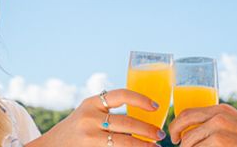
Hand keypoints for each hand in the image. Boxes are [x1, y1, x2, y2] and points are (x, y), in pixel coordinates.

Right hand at [27, 89, 165, 146]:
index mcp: (92, 103)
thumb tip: (142, 121)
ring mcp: (89, 136)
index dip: (141, 99)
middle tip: (160, 135)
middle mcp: (89, 117)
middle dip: (148, 130)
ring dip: (143, 145)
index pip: (121, 95)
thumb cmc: (75, 130)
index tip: (156, 106)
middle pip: (127, 122)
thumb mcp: (87, 114)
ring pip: (124, 141)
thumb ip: (107, 112)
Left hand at [168, 104, 236, 146]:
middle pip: (184, 122)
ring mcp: (219, 128)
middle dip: (176, 135)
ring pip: (189, 142)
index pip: (189, 112)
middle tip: (176, 143)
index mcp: (222, 109)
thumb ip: (219, 122)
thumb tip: (197, 130)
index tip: (176, 135)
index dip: (177, 124)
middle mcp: (219, 116)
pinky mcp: (220, 142)